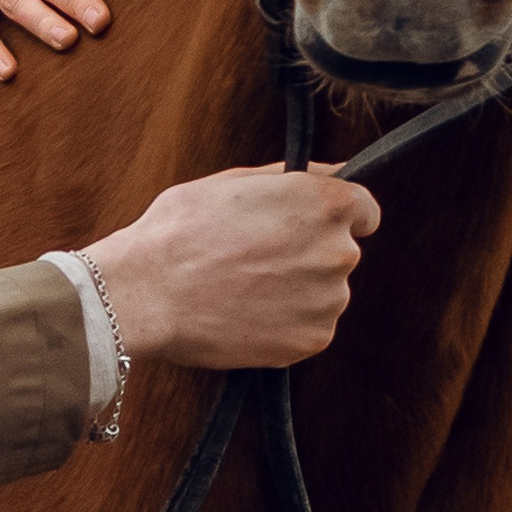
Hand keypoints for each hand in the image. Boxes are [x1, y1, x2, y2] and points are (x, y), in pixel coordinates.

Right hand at [87, 166, 378, 371]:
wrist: (146, 292)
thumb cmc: (181, 229)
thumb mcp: (236, 182)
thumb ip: (301, 177)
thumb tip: (344, 170)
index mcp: (326, 204)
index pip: (365, 211)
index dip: (335, 217)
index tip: (303, 227)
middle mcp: (339, 252)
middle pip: (339, 252)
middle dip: (306, 253)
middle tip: (251, 257)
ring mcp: (328, 301)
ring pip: (323, 292)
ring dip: (295, 290)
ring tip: (240, 287)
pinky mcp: (312, 341)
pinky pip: (308, 327)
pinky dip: (284, 323)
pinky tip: (243, 313)